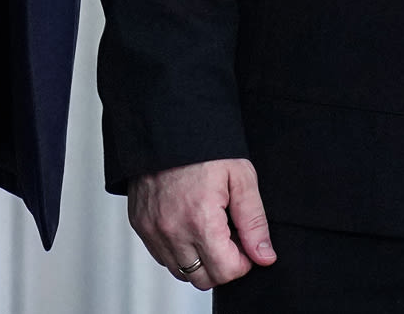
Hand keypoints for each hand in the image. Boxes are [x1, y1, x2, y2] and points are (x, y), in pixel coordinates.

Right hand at [127, 158, 277, 290]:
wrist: (165, 124)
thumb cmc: (204, 148)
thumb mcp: (240, 178)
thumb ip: (254, 223)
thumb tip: (264, 257)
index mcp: (199, 220)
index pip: (226, 273)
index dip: (242, 261)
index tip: (243, 241)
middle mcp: (171, 230)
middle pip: (202, 279)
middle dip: (220, 265)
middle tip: (226, 236)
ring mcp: (151, 229)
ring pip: (180, 271)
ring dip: (197, 259)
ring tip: (206, 228)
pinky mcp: (139, 223)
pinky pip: (160, 255)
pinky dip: (176, 249)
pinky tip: (186, 224)